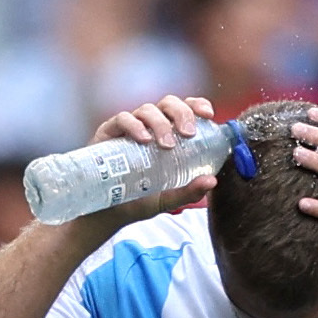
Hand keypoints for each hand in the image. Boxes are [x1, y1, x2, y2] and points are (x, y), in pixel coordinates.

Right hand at [78, 96, 221, 234]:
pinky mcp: (107, 133)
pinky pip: (122, 119)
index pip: (184, 108)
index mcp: (167, 133)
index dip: (197, 105)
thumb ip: (189, 191)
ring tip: (167, 145)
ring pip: (147, 109)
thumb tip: (212, 181)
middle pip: (168, 104)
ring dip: (160, 123)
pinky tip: (143, 139)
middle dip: (181, 113)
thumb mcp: (167, 199)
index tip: (208, 115)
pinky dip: (134, 125)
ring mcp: (127, 128)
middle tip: (189, 134)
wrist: (105, 214)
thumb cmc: (137, 201)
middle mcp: (148, 126)